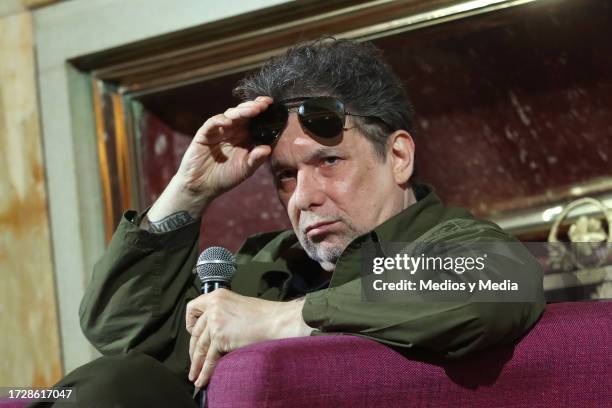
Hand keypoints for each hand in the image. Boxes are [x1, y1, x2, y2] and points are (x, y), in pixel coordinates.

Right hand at [146, 96, 272, 221]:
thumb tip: (268, 148)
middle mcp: (232, 130)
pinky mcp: (205, 134)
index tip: (271, 104)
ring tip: (253, 110)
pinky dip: (220, 120)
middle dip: (254, 107)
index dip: (261, 110)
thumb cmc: (225, 177)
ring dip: (241, 111)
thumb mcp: (245, 170)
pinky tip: (228, 122)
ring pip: (230, 115)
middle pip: (243, 113)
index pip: (254, 119)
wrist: (202, 186)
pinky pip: (212, 123)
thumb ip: (256, 159)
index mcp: (244, 136)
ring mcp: (218, 131)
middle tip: (264, 105)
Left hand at [186, 289, 311, 386]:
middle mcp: (213, 307)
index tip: (193, 334)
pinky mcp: (220, 336)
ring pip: (200, 347)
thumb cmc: (264, 314)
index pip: (192, 308)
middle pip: (196, 332)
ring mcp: (215, 321)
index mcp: (217, 296)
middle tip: (194, 361)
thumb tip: (213, 331)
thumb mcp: (237, 306)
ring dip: (197, 364)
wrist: (276, 321)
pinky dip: (205, 371)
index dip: (191, 324)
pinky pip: (209, 358)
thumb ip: (222, 313)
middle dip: (194, 350)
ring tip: (194, 375)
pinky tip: (202, 378)